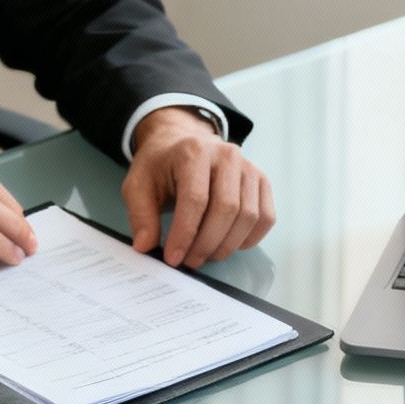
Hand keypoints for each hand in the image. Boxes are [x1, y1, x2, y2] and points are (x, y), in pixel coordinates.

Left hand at [122, 107, 275, 267]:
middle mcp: (227, 155)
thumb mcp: (138, 184)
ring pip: (248, 216)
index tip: (173, 258)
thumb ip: (141, 215)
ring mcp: (249, 167)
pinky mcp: (261, 181)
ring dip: (227, 245)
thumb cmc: (162, 166)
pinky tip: (229, 244)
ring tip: (205, 255)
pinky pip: (266, 217)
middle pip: (227, 208)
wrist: (184, 142)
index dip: (185, 234)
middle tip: (189, 261)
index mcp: (194, 152)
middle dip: (207, 243)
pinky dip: (250, 238)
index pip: (196, 199)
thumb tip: (145, 246)